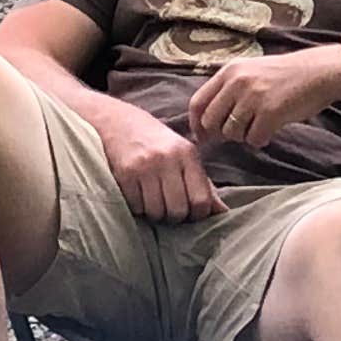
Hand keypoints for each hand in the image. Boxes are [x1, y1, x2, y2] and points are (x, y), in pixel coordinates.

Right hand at [90, 99, 224, 221]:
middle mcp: (167, 159)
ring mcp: (144, 166)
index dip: (198, 214)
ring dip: (155, 213)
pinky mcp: (124, 174)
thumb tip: (222, 213)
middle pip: (178, 210)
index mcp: (188, 154)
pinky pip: (136, 207)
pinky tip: (138, 194)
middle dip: (175, 216)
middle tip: (169, 208)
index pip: (201, 200)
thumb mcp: (184, 156)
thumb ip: (204, 185)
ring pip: (156, 212)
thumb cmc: (157, 144)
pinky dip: (138, 207)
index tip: (191, 212)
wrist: (118, 123)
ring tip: (153, 200)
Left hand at [185, 48, 340, 150]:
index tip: (203, 136)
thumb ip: (228, 89)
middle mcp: (237, 82)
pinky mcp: (270, 112)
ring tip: (260, 125)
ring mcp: (253, 97)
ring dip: (244, 136)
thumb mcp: (251, 71)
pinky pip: (253, 139)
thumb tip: (208, 122)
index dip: (196, 124)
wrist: (321, 72)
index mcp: (229, 71)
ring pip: (232, 134)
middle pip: (211, 122)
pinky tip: (272, 129)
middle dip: (221, 134)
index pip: (198, 103)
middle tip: (238, 133)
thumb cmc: (286, 74)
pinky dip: (261, 139)